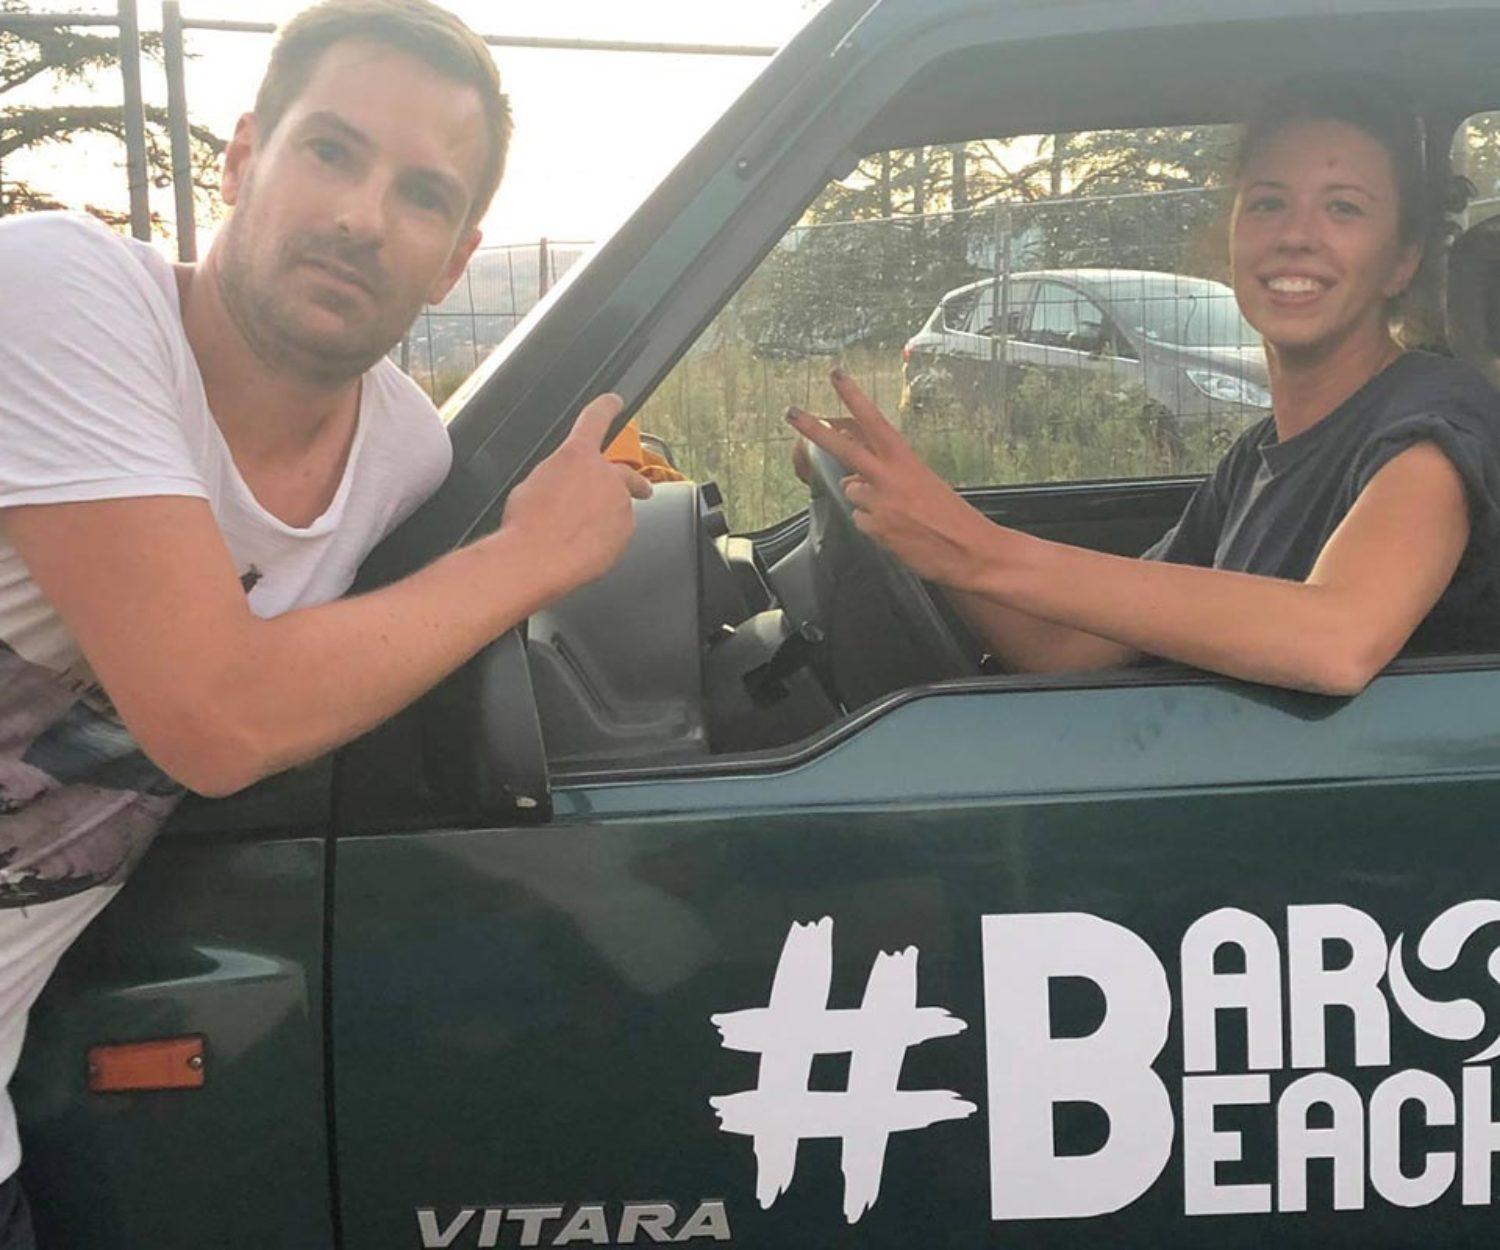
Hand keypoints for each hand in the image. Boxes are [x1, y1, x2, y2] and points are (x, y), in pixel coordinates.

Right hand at [497, 393, 653, 596]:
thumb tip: (566, 488)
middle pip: (625, 474)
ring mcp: (619, 506)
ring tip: (577, 535)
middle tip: (641, 489)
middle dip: (633, 482)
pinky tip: (582, 549)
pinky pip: (618, 534)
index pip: (595, 420)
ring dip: (607, 518)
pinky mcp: (624, 534)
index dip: (606, 407)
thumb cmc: (527, 523)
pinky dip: (606, 540)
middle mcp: (606, 476)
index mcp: (578, 456)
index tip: (614, 402)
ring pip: (619, 509)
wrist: (535, 558)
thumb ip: (559, 478)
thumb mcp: (533, 485)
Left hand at [786, 369, 999, 589]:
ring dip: (866, 500)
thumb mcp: (923, 483)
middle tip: (790, 412)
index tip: (835, 374)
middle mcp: (889, 477)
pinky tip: (897, 532)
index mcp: (906, 459)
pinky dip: (874, 526)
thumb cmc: (953, 517)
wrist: (971, 550)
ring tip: (898, 513)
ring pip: (852, 492)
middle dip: (813, 429)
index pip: (873, 421)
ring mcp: (879, 503)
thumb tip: (853, 478)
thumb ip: (887, 475)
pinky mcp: (876, 529)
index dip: (853, 396)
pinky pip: (860, 521)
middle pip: (842, 448)